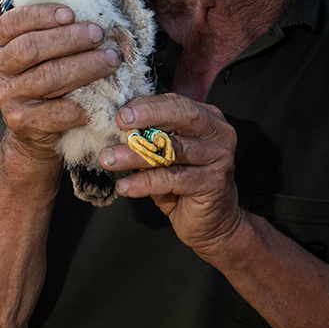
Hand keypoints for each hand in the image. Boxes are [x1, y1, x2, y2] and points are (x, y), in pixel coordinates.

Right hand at [0, 4, 119, 162]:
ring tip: (109, 59)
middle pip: (31, 48)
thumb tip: (89, 9)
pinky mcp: (22, 121)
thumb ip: (51, 31)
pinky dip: (82, 103)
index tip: (71, 13)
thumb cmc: (43, 76)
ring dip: (84, 66)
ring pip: (48, 77)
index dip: (42, 15)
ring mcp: (6, 97)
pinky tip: (102, 96)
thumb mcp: (40, 51)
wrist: (32, 131)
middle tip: (98, 35)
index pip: (13, 22)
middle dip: (69, 39)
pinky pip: (57, 111)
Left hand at [100, 94, 244, 257]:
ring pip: (173, 149)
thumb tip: (116, 127)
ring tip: (109, 159)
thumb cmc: (185, 184)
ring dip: (136, 154)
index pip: (176, 103)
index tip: (119, 112)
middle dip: (148, 116)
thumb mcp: (166, 156)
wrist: (214, 224)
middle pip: (183, 115)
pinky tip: (124, 186)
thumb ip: (151, 138)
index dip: (147, 105)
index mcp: (208, 119)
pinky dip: (144, 182)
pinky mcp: (213, 183)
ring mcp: (219, 158)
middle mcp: (218, 133)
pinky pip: (172, 179)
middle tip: (119, 123)